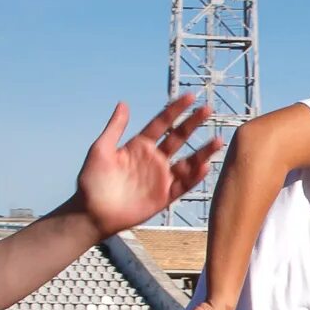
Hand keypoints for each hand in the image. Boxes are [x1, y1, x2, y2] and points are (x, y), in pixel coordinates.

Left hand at [73, 94, 216, 237]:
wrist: (91, 212)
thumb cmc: (92, 181)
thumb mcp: (101, 149)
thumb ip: (115, 128)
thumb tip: (123, 104)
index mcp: (139, 145)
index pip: (162, 123)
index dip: (175, 110)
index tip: (189, 96)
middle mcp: (153, 159)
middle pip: (178, 138)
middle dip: (193, 124)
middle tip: (208, 109)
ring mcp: (160, 178)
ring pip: (187, 162)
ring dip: (203, 152)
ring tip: (218, 140)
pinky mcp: (164, 196)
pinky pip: (183, 185)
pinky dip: (195, 177)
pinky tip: (205, 166)